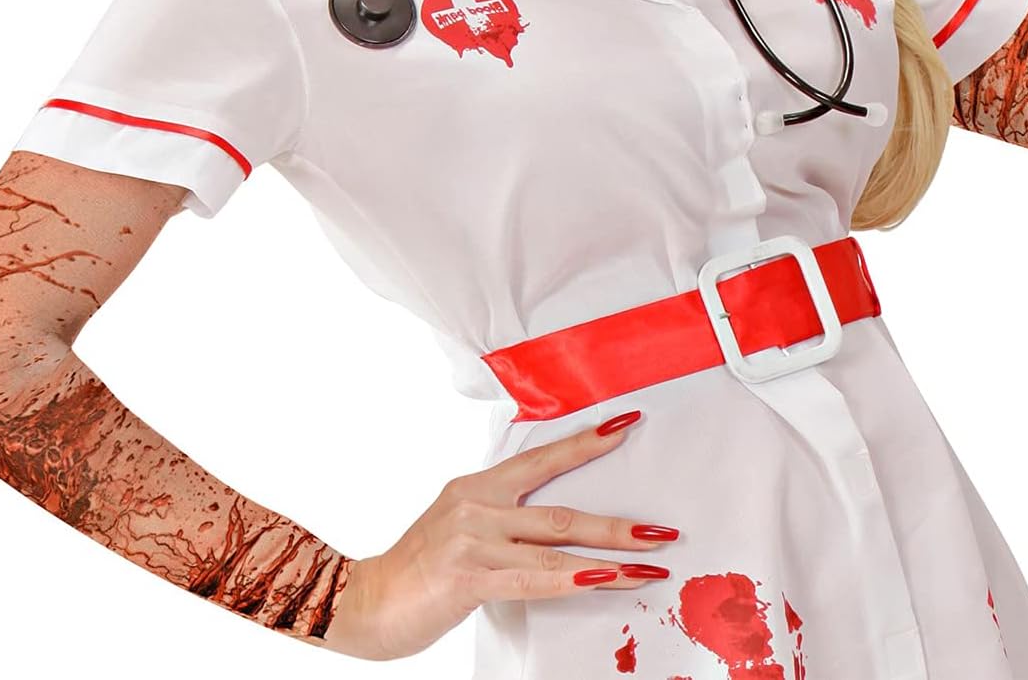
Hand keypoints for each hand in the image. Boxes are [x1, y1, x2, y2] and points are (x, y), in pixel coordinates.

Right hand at [321, 414, 677, 660]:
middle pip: (561, 507)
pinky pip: (534, 576)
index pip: (542, 458)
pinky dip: (573, 578)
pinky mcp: (470, 573)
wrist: (365, 601)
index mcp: (477, 487)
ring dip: (611, 554)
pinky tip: (602, 578)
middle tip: (662, 529)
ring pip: (557, 542)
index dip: (586, 443)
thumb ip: (498, 521)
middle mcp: (478, 504)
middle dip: (618, 520)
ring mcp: (474, 537)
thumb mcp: (456, 528)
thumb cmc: (414, 571)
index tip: (626, 425)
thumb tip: (548, 528)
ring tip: (650, 562)